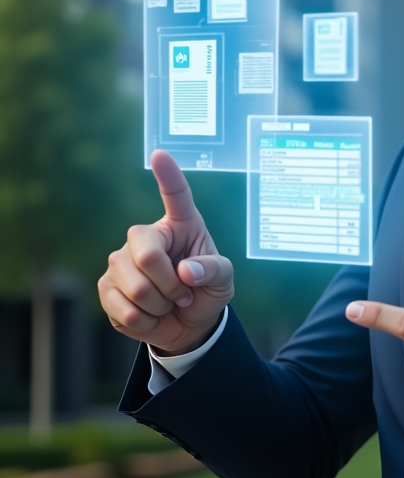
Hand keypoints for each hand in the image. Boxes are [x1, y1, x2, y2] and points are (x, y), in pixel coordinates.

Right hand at [98, 150, 233, 355]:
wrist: (187, 324)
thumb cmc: (206, 290)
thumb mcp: (224, 280)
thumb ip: (213, 271)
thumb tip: (186, 271)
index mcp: (180, 225)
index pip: (176, 196)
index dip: (168, 175)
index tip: (160, 154)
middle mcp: (146, 237)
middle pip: (146, 255)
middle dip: (170, 285)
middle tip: (183, 295)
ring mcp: (121, 261)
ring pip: (135, 286)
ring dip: (159, 306)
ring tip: (167, 304)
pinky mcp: (106, 286)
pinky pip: (124, 308)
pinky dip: (145, 321)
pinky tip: (151, 316)